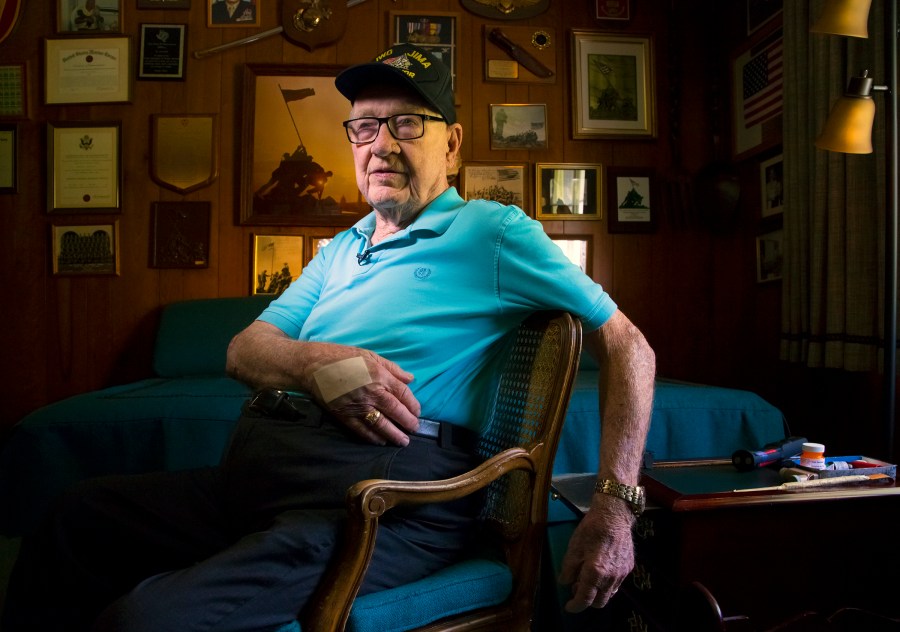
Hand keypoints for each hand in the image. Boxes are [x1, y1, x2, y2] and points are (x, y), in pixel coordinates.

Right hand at [309, 346, 420, 446]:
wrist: (314, 365)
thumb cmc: (343, 357)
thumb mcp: (370, 356)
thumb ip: (392, 368)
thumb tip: (410, 379)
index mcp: (380, 376)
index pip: (403, 394)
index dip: (413, 405)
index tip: (417, 412)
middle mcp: (371, 393)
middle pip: (395, 411)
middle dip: (407, 422)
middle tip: (414, 429)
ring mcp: (358, 406)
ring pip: (381, 424)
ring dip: (394, 434)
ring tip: (403, 441)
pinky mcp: (344, 415)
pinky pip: (362, 430)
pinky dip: (372, 437)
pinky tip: (381, 441)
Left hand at [558, 495, 635, 611]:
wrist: (614, 515)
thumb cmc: (591, 529)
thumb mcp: (573, 548)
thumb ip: (568, 569)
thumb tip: (565, 582)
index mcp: (595, 573)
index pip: (585, 599)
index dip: (575, 606)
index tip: (569, 607)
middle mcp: (611, 577)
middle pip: (600, 602)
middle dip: (587, 600)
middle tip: (576, 587)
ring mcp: (622, 573)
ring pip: (610, 594)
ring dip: (598, 593)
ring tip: (587, 578)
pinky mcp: (629, 567)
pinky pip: (617, 584)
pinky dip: (607, 584)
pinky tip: (601, 571)